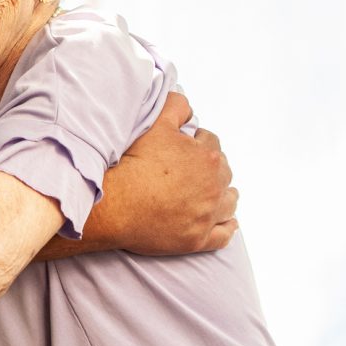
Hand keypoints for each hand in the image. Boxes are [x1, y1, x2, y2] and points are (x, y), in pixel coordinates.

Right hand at [88, 93, 237, 255]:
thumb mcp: (155, 125)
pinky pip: (224, 234)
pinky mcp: (199, 239)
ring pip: (229, 202)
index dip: (198, 143)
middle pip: (224, 172)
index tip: (184, 149)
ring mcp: (208, 215)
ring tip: (211, 195)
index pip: (212, 143)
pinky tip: (226, 223)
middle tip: (191, 172)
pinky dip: (227, 227)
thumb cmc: (134, 166)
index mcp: (208, 158)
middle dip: (211, 169)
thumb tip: (187, 106)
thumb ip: (175, 107)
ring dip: (224, 196)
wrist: (117, 205)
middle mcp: (215, 187)